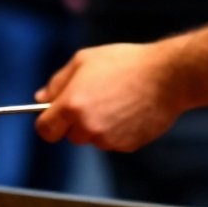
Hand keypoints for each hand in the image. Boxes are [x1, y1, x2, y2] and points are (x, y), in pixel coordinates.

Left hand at [34, 42, 184, 150]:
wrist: (166, 77)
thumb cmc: (126, 63)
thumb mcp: (84, 60)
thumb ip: (58, 82)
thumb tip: (41, 98)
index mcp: (72, 105)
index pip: (45, 130)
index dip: (48, 122)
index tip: (55, 116)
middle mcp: (87, 126)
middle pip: (70, 135)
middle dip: (77, 121)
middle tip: (96, 97)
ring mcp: (108, 139)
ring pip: (93, 139)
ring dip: (98, 126)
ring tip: (117, 101)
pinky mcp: (127, 146)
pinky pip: (113, 142)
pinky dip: (117, 131)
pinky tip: (129, 110)